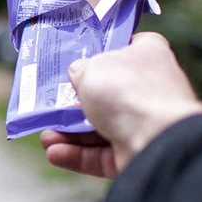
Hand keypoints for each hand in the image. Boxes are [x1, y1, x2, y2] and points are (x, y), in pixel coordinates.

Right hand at [42, 32, 201, 177]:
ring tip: (46, 136)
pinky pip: (101, 154)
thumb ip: (80, 69)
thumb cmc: (126, 91)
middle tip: (52, 104)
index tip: (80, 58)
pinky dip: (77, 154)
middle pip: (107, 93)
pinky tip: (54, 152)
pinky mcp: (137, 154)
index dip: (104, 50)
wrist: (156, 139)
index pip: (129, 47)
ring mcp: (145, 125)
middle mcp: (150, 89)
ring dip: (69, 133)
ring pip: (100, 128)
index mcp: (148, 56)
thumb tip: (78, 75)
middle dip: (75, 103)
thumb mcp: (91, 68)